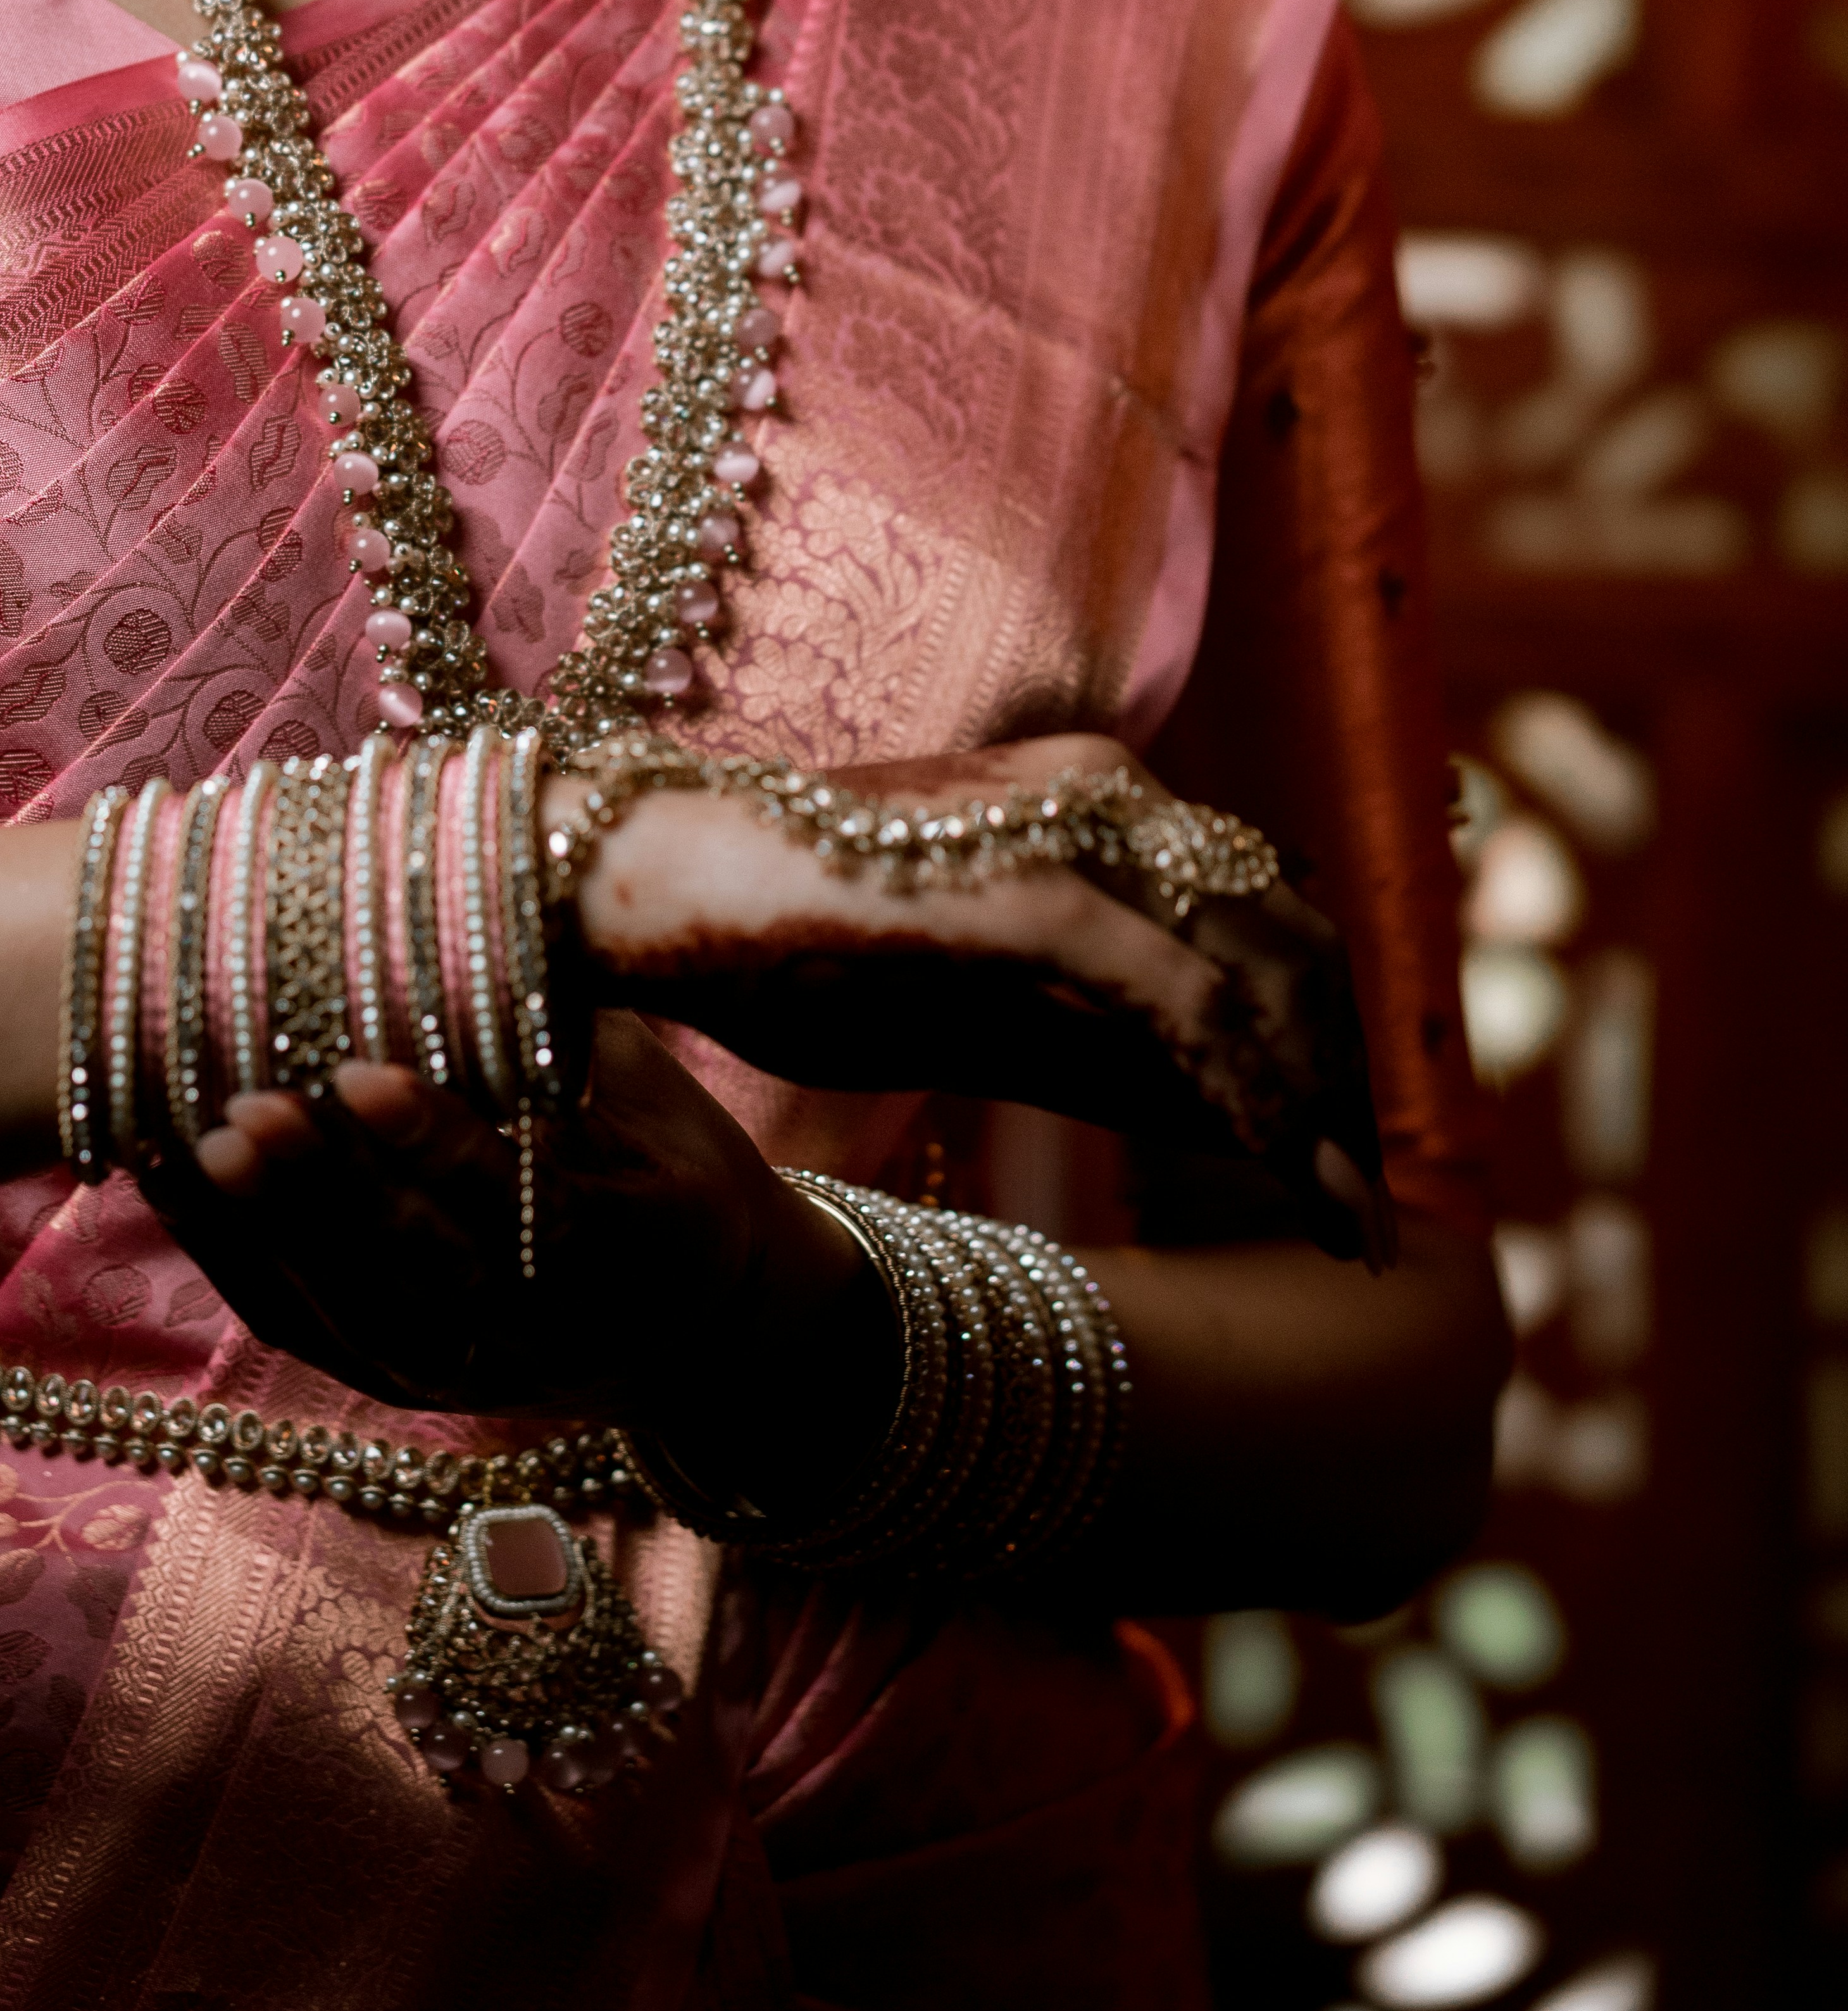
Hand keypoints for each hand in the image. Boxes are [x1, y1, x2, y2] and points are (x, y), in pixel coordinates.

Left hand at [144, 1010, 886, 1456]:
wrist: (692, 1320)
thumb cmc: (668, 1162)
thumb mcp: (654, 1093)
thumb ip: (567, 1029)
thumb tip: (492, 902)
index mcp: (627, 1251)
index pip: (515, 1204)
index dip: (435, 1145)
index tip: (362, 1072)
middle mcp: (538, 1333)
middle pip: (416, 1265)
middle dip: (326, 1188)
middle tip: (249, 1103)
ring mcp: (460, 1370)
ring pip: (346, 1307)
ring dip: (266, 1226)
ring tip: (196, 1142)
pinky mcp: (396, 1379)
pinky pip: (301, 1325)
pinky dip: (233, 1258)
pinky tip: (176, 1179)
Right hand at [568, 734, 1395, 1265]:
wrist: (653, 875)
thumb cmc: (789, 935)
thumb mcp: (976, 999)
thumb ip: (1099, 1038)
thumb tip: (1237, 1120)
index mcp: (1094, 797)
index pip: (1263, 909)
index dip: (1319, 1039)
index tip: (1340, 1159)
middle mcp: (1107, 792)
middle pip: (1295, 935)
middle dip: (1340, 1080)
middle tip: (1356, 1212)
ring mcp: (1074, 830)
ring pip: (1264, 966)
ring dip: (1317, 1103)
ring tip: (1342, 1218)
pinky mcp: (1032, 887)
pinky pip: (1185, 1000)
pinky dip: (1247, 1093)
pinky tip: (1277, 1170)